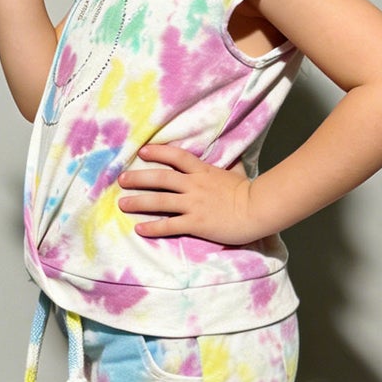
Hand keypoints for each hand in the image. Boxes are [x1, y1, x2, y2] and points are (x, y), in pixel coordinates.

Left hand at [117, 145, 268, 244]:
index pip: (176, 157)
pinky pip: (170, 225)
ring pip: (160, 201)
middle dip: (138, 178)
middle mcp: (194, 186)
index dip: (158, 153)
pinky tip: (140, 229)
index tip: (142, 152)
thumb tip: (231, 158)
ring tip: (123, 204)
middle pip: (160, 178)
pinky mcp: (196, 223)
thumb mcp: (236, 173)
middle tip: (121, 179)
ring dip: (139, 202)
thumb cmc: (250, 192)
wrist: (259, 209)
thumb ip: (228, 166)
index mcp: (203, 171)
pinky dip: (153, 227)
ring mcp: (194, 204)